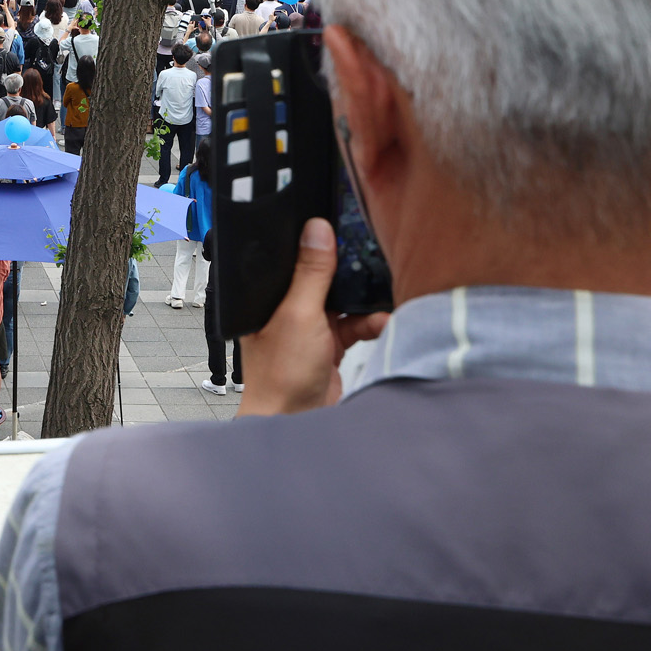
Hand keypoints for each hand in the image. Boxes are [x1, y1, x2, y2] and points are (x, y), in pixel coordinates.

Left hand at [237, 219, 387, 416]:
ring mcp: (310, 326)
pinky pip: (355, 325)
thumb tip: (317, 230)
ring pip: (343, 301)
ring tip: (382, 298)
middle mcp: (286, 308)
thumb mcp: (300, 314)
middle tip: (372, 262)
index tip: (343, 228)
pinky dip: (370, 323)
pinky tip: (383, 322)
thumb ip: (311, 274)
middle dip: (349, 274)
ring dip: (364, 302)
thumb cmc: (281, 374)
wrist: (296, 421)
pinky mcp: (330, 344)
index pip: (293, 258)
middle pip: (323, 277)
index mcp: (268, 295)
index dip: (317, 244)